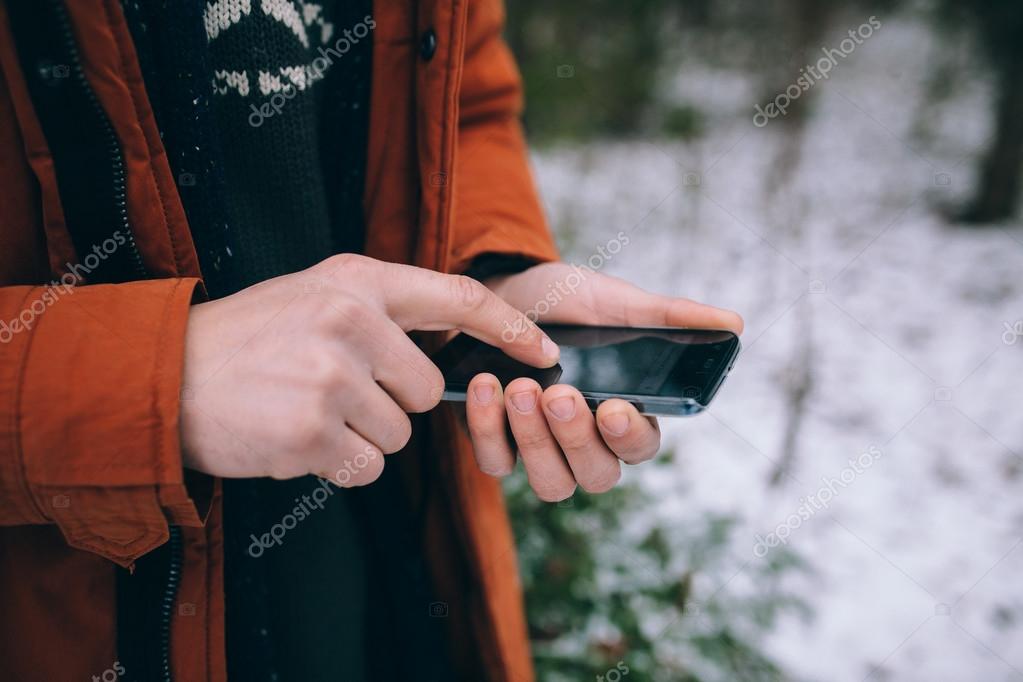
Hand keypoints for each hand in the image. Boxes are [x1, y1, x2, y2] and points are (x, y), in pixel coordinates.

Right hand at [180, 254, 558, 484]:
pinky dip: (337, 465)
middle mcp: (350, 321)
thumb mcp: (315, 295)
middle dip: (390, 403)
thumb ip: (379, 310)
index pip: (458, 296)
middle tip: (333, 391)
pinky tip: (295, 438)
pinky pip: (365, 466)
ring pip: (397, 434)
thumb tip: (446, 348)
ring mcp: (332, 376)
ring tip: (306, 411)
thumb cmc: (249, 338)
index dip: (508, 327)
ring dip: (360, 436)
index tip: (544, 351)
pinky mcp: (313, 430)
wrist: (165, 374)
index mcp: (357, 280)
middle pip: (425, 389)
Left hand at [466, 262, 742, 500]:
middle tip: (559, 393)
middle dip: (576, 438)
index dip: (630, 436)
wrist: (505, 292)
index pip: (641, 447)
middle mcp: (587, 443)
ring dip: (535, 441)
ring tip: (520, 389)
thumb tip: (734, 323)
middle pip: (596, 475)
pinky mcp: (500, 445)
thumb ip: (670, 316)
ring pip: (550, 482)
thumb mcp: (617, 302)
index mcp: (627, 414)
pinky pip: (498, 463)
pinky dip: (489, 430)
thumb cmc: (570, 303)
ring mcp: (542, 450)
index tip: (614, 408)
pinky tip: (487, 386)